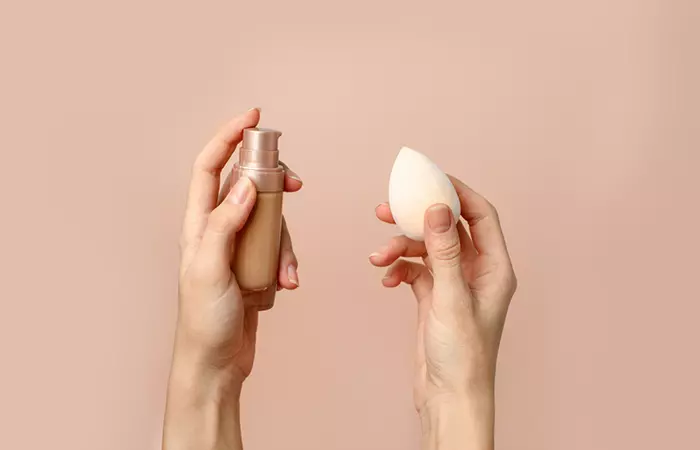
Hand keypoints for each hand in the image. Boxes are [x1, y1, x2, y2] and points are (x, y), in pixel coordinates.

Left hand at [163, 108, 301, 449]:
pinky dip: (288, 264)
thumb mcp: (209, 269)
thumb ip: (224, 224)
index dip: (229, 137)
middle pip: (249, 186)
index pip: (210, 167)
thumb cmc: (203, 321)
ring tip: (287, 274)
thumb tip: (244, 185)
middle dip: (276, 183)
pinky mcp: (255, 268)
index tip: (254, 117)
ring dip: (287, 243)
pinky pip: (279, 251)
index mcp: (198, 224)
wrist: (216, 364)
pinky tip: (286, 286)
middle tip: (297, 183)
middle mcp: (217, 230)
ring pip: (272, 221)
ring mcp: (238, 249)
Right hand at [370, 176, 515, 449]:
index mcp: (494, 268)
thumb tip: (438, 207)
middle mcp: (476, 272)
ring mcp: (454, 285)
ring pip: (425, 249)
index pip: (481, 215)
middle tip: (387, 208)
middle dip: (417, 218)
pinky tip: (386, 280)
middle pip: (447, 228)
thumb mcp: (451, 297)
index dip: (457, 193)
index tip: (429, 179)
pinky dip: (399, 269)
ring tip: (378, 257)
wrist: (448, 397)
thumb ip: (445, 250)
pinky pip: (414, 270)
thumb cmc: (463, 355)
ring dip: (400, 248)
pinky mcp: (434, 298)